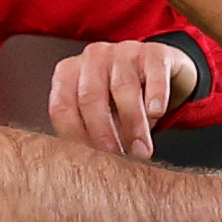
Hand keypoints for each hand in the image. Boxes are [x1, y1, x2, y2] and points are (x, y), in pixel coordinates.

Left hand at [49, 40, 197, 159]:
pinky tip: (156, 113)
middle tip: (117, 161)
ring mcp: (123, 51)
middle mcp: (92, 57)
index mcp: (69, 72)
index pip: (62, 107)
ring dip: (133, 124)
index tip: (88, 163)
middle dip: (103, 134)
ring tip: (141, 151)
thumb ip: (87, 134)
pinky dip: (155, 95)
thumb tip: (83, 170)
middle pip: (90, 98)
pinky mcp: (154, 51)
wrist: (159, 71)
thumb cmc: (120, 99)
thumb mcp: (99, 114)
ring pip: (123, 87)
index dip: (74, 137)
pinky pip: (154, 73)